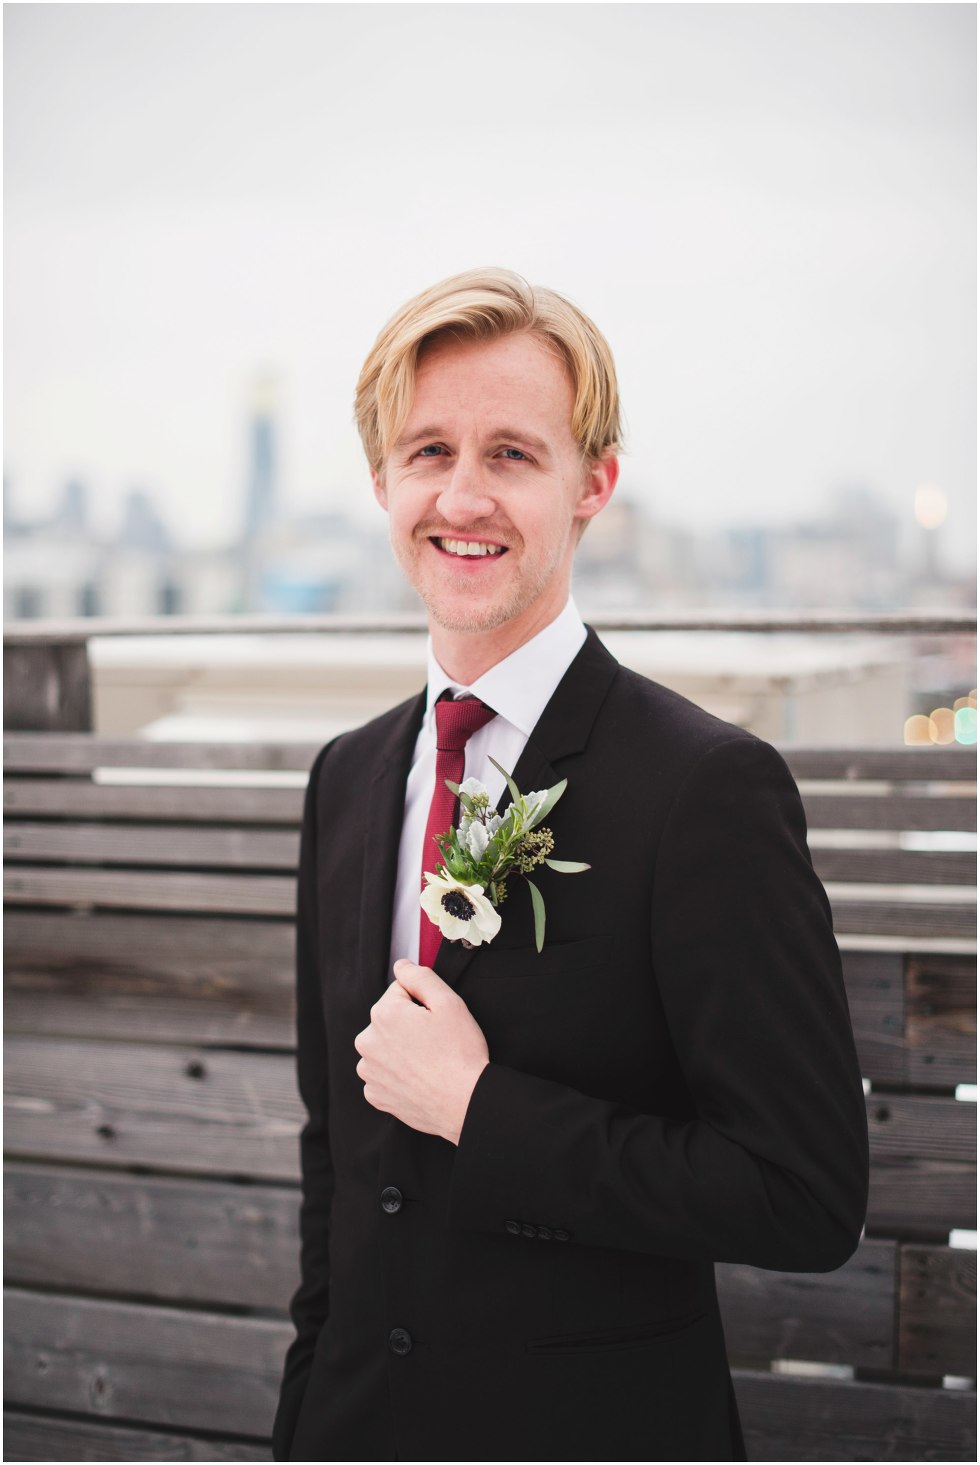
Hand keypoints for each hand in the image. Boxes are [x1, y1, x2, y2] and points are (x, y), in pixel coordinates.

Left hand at [354, 960, 489, 1144]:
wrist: (465, 1103)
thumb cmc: (460, 1053)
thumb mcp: (449, 1002)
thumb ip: (420, 977)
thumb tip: (401, 966)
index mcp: (383, 1014)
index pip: (400, 991)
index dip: (423, 1002)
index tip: (436, 1020)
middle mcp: (368, 1042)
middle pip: (389, 1019)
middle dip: (409, 1025)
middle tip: (435, 1042)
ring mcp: (369, 1072)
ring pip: (385, 1047)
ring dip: (401, 1049)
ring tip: (428, 1062)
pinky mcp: (375, 1095)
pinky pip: (383, 1074)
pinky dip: (398, 1075)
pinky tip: (418, 1079)